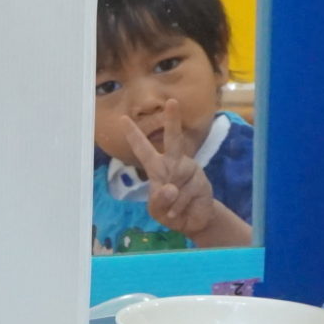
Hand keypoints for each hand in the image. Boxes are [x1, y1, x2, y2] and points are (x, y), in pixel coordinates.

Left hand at [123, 117, 223, 241]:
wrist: (194, 222)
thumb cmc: (171, 211)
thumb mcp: (156, 210)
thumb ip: (158, 201)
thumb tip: (170, 188)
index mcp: (157, 167)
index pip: (143, 149)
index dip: (133, 135)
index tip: (122, 119)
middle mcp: (174, 162)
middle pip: (173, 139)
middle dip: (173, 121)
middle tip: (172, 101)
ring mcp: (189, 169)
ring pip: (176, 179)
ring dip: (172, 201)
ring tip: (174, 210)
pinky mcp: (201, 180)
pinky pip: (185, 194)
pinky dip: (179, 206)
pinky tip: (181, 211)